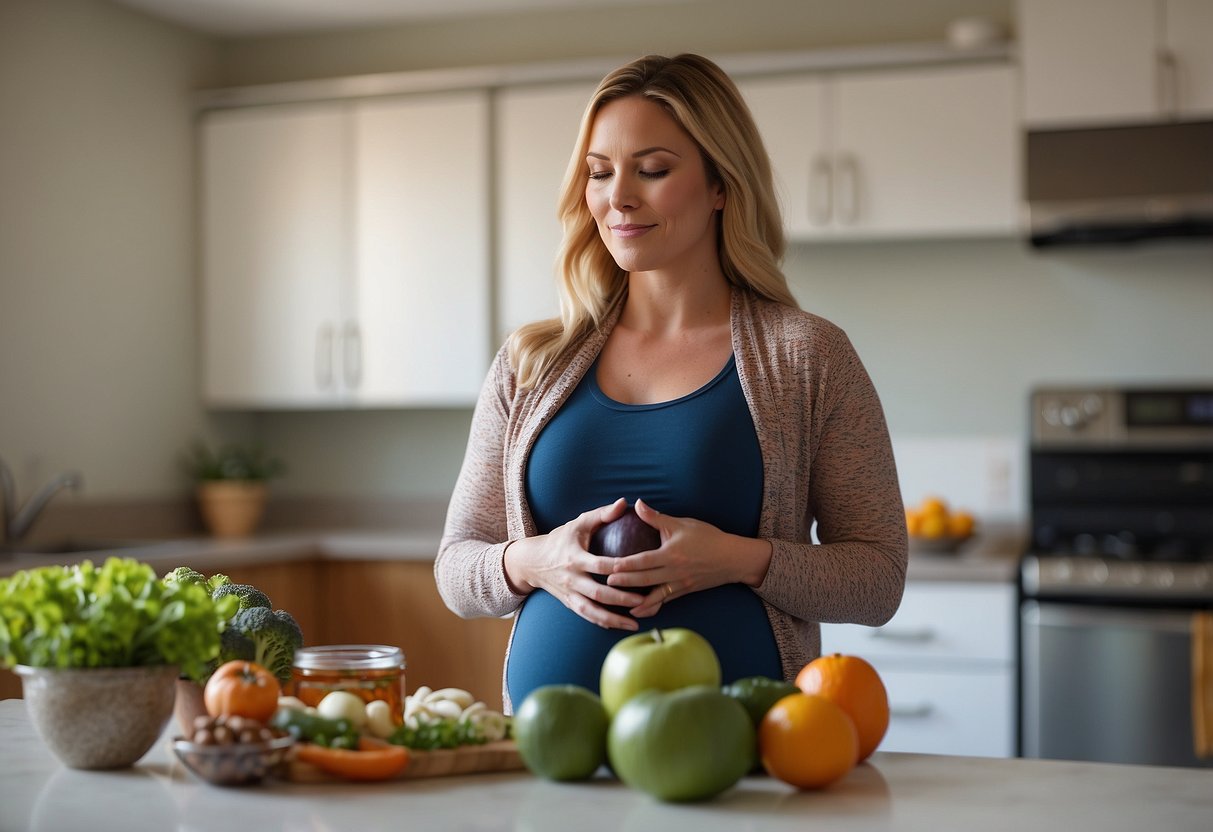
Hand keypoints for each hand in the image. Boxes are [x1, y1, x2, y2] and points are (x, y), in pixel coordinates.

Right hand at [502, 498, 645, 629]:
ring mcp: (569, 593)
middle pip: (597, 593)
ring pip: (591, 610)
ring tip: (634, 624)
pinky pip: (586, 616)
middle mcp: (571, 578)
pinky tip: (619, 626)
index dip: (617, 568)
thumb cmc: (561, 539)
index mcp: (574, 557)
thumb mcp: (578, 523)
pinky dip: (602, 622)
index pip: (599, 564)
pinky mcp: (569, 603)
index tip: (637, 569)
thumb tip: (624, 503)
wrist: (532, 561)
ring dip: (613, 619)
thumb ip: (602, 514)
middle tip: (642, 601)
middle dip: (620, 599)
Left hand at [606, 499, 773, 617]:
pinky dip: (652, 606)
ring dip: (637, 600)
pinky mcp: (684, 591)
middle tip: (606, 584)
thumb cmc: (707, 537)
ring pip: (654, 595)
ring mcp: (680, 584)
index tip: (609, 566)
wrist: (732, 558)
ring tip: (620, 604)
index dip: (626, 564)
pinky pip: (665, 601)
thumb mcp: (681, 523)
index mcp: (671, 554)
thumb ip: (656, 517)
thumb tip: (636, 504)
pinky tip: (639, 610)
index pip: (644, 560)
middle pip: (645, 579)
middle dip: (625, 583)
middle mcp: (674, 571)